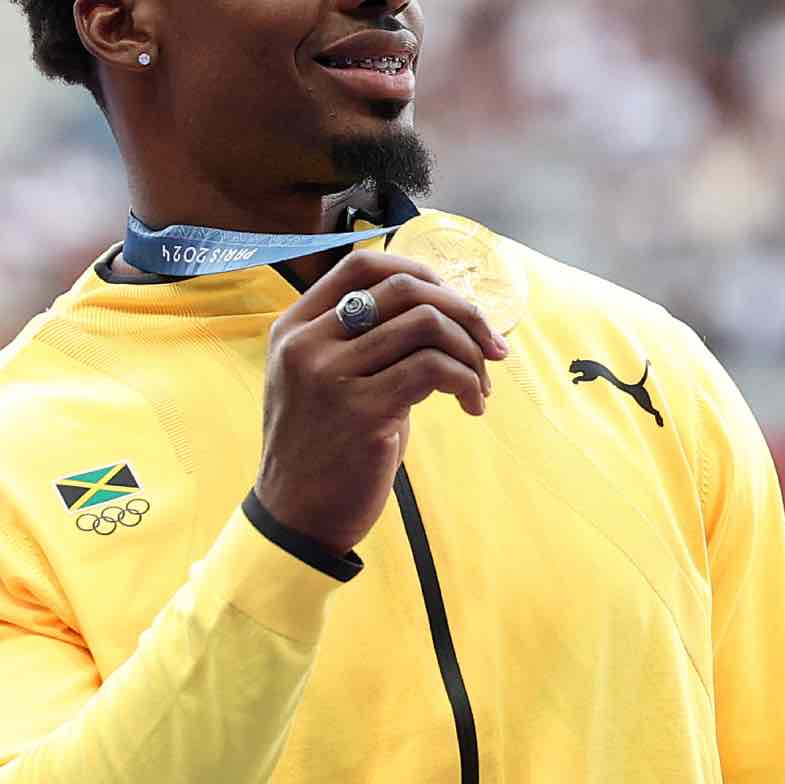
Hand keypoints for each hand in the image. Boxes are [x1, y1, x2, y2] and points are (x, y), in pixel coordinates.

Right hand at [252, 249, 511, 552]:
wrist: (298, 519)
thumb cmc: (325, 449)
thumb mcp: (327, 381)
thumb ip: (365, 342)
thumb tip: (443, 310)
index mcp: (295, 328)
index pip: (362, 264)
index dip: (420, 272)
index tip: (455, 302)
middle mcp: (307, 344)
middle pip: (403, 289)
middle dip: (461, 309)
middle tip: (490, 345)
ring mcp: (331, 376)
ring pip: (426, 325)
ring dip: (470, 352)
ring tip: (481, 385)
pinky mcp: (362, 412)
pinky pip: (434, 370)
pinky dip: (467, 381)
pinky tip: (472, 405)